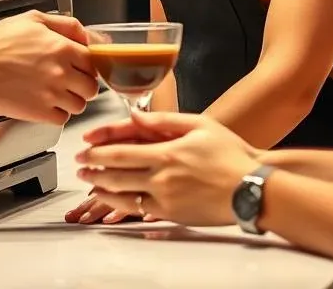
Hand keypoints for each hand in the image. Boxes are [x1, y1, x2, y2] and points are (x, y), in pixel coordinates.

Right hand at [0, 11, 98, 124]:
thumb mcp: (34, 18)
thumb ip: (65, 24)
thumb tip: (86, 35)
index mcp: (62, 48)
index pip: (93, 61)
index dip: (87, 64)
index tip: (81, 66)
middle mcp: (61, 72)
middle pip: (91, 87)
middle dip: (83, 84)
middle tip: (72, 81)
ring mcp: (51, 94)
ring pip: (80, 105)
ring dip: (72, 100)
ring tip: (58, 92)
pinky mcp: (39, 112)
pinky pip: (62, 119)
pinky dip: (58, 113)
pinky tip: (47, 102)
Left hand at [74, 111, 258, 226]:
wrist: (253, 188)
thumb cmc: (229, 153)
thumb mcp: (198, 124)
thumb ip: (163, 121)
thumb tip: (135, 116)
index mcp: (167, 153)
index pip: (121, 151)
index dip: (98, 149)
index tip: (84, 146)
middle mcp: (163, 178)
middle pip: (117, 174)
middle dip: (94, 168)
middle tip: (79, 164)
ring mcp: (167, 199)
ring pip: (125, 196)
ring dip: (103, 189)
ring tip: (90, 184)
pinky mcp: (173, 216)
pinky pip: (140, 212)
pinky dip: (122, 206)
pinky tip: (114, 202)